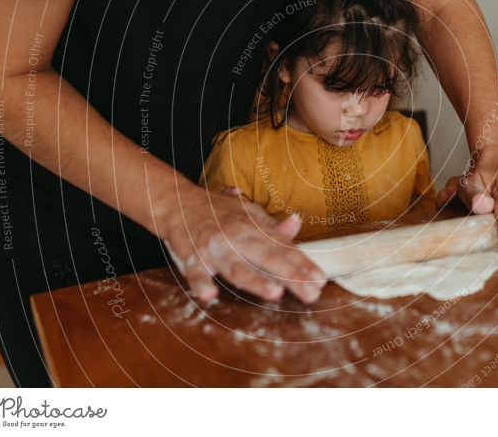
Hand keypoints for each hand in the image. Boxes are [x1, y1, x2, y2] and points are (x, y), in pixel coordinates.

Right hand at [155, 184, 325, 303]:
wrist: (177, 202)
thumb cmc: (216, 211)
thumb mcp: (247, 213)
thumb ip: (271, 226)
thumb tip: (296, 223)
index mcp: (254, 228)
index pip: (284, 249)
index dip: (303, 264)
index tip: (320, 280)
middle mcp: (238, 237)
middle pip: (268, 258)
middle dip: (291, 276)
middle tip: (311, 292)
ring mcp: (215, 248)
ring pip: (237, 267)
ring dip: (255, 281)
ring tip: (275, 293)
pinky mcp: (192, 257)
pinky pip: (195, 273)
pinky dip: (201, 283)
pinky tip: (209, 295)